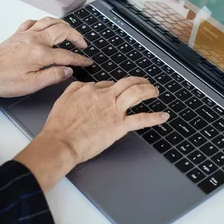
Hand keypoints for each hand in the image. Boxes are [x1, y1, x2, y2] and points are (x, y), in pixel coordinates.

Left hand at [0, 17, 92, 96]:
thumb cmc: (4, 81)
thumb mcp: (31, 85)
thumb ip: (53, 76)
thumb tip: (68, 70)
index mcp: (40, 53)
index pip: (67, 55)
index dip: (79, 59)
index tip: (87, 62)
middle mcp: (35, 39)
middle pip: (62, 31)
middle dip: (76, 36)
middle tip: (83, 44)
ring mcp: (25, 34)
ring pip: (49, 21)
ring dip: (63, 25)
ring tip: (70, 32)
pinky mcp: (17, 34)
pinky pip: (34, 22)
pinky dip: (44, 23)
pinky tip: (45, 27)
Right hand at [44, 77, 168, 162]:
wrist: (61, 142)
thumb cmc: (59, 126)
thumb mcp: (63, 99)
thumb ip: (75, 89)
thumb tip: (85, 86)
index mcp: (90, 90)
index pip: (108, 84)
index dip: (115, 88)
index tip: (118, 92)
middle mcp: (104, 97)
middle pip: (127, 83)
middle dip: (139, 81)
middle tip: (145, 83)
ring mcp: (113, 110)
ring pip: (136, 93)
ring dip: (148, 90)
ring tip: (154, 91)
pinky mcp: (119, 126)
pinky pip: (141, 119)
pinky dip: (155, 117)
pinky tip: (163, 116)